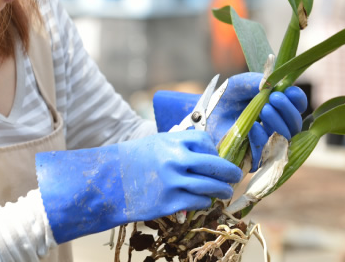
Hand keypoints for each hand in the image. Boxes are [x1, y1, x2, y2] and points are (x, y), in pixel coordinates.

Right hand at [36, 130, 240, 243]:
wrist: (109, 182)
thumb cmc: (134, 160)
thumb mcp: (156, 143)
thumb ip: (180, 146)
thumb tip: (208, 154)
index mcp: (172, 141)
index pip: (206, 143)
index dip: (215, 152)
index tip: (217, 158)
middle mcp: (175, 160)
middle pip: (216, 166)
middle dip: (230, 173)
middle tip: (235, 177)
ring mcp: (173, 182)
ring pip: (210, 187)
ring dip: (221, 191)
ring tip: (224, 192)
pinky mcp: (169, 203)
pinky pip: (198, 202)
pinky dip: (203, 202)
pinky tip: (203, 201)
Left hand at [153, 72, 307, 170]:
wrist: (203, 116)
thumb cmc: (225, 99)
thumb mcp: (238, 85)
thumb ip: (253, 81)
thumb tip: (269, 84)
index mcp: (278, 108)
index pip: (296, 105)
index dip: (296, 99)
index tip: (290, 91)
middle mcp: (277, 127)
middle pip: (294, 123)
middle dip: (287, 110)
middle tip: (275, 98)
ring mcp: (266, 144)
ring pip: (283, 139)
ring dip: (277, 122)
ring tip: (266, 108)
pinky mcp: (253, 159)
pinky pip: (264, 153)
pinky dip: (260, 139)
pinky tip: (254, 127)